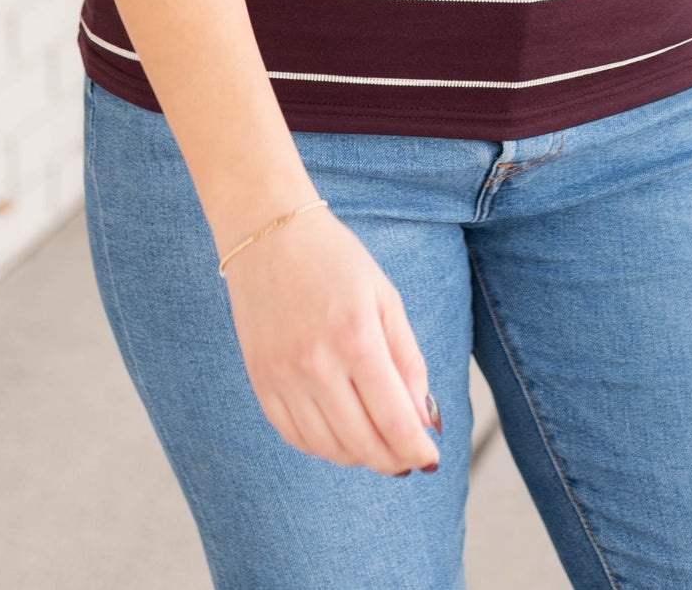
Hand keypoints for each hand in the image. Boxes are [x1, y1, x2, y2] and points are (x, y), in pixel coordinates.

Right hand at [220, 205, 441, 474]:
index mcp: (356, 338)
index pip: (394, 420)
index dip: (417, 449)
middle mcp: (317, 364)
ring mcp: (283, 376)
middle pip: (363, 442)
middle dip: (393, 460)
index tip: (431, 460)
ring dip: (360, 458)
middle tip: (409, 458)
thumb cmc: (334, 259)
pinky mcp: (261, 381)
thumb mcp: (385, 298)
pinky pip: (294, 436)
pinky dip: (323, 447)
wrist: (268, 232)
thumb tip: (424, 418)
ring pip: (328, 448)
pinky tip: (341, 437)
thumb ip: (408, 359)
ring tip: (378, 446)